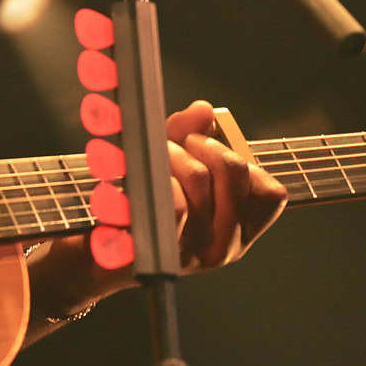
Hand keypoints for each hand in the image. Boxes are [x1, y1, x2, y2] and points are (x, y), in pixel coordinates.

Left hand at [29, 100, 287, 327]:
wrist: (94, 253)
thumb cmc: (139, 206)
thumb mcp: (168, 164)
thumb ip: (189, 135)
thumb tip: (205, 110)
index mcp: (237, 230)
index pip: (271, 193)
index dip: (241, 157)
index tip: (207, 146)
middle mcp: (223, 247)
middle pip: (235, 172)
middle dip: (202, 141)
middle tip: (178, 143)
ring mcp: (194, 254)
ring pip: (199, 179)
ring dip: (169, 152)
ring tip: (152, 156)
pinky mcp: (164, 255)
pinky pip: (173, 202)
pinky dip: (154, 176)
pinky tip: (139, 178)